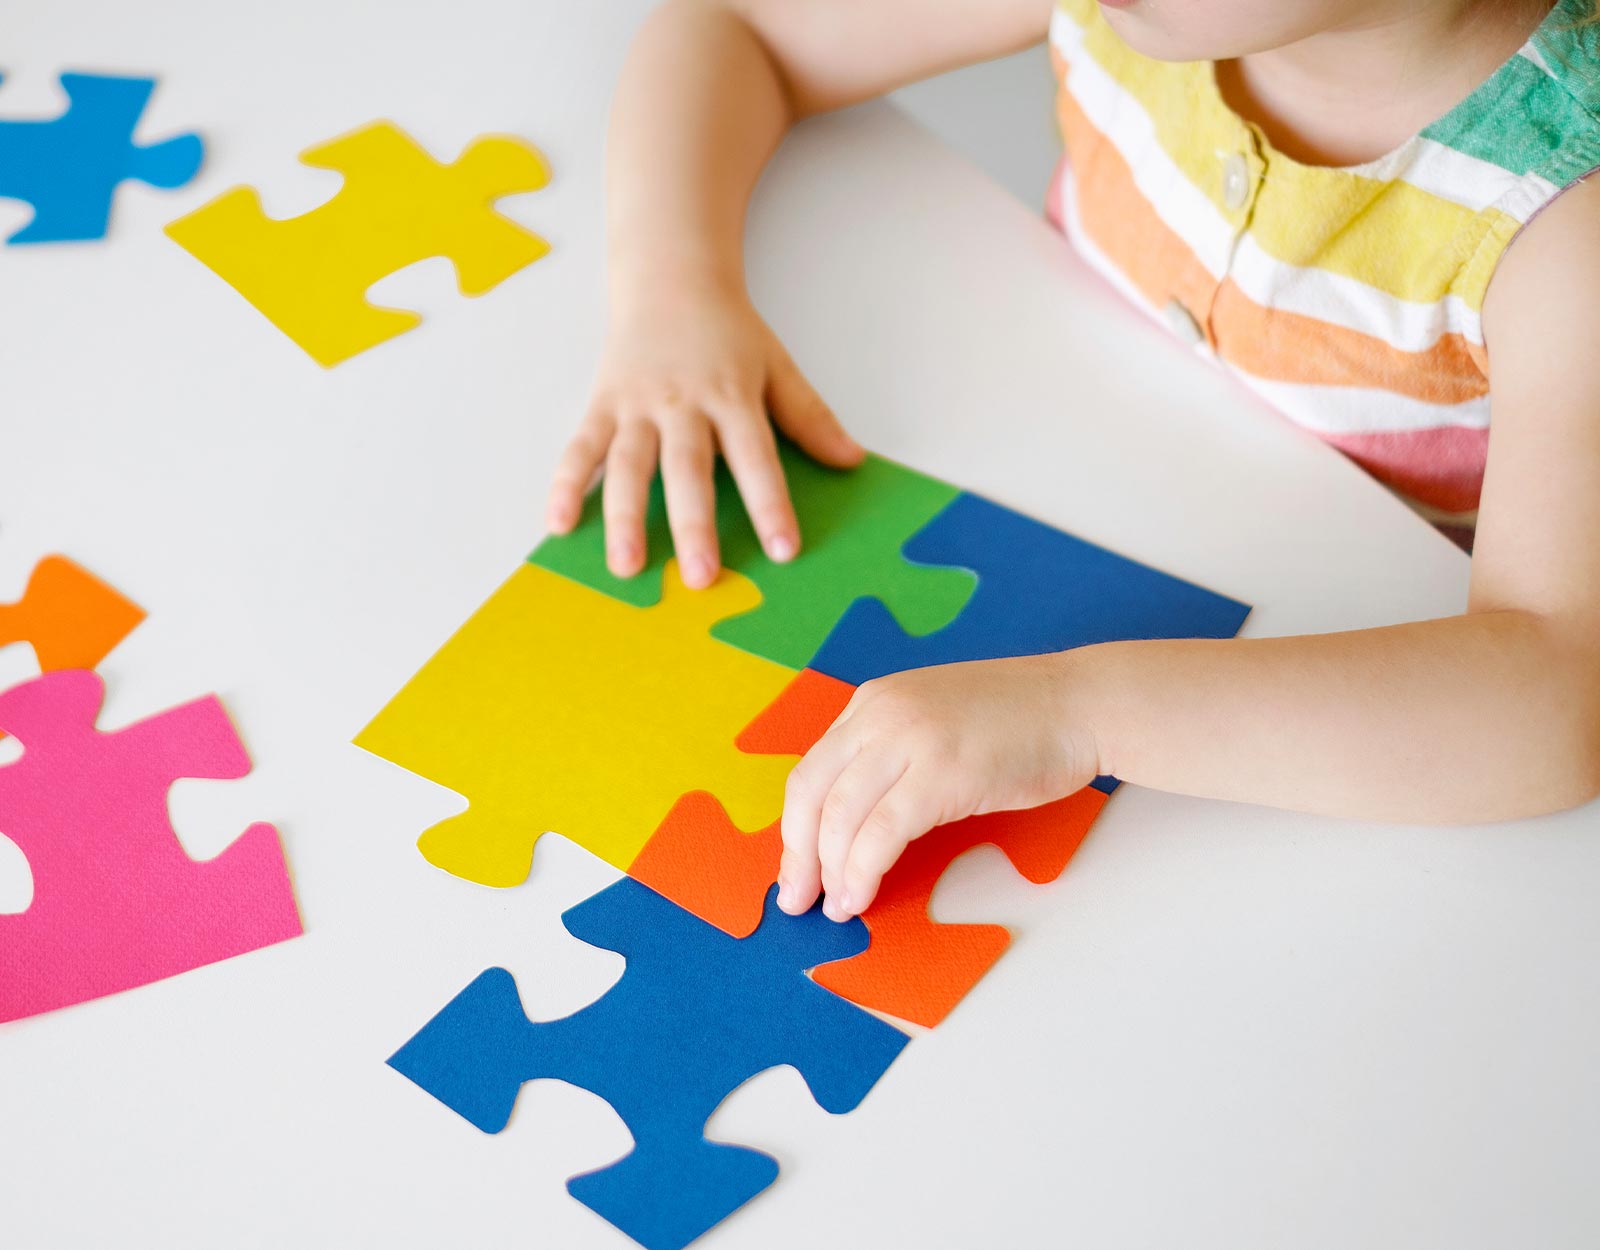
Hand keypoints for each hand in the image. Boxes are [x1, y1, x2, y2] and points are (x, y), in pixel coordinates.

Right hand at [544, 278, 863, 587]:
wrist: (668, 277)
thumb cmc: (727, 331)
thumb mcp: (776, 365)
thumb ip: (809, 416)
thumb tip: (851, 460)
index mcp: (732, 396)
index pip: (755, 457)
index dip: (770, 504)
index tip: (783, 550)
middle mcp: (682, 403)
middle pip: (688, 470)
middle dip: (693, 525)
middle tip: (700, 577)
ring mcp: (636, 405)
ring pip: (629, 465)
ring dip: (626, 517)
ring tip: (627, 566)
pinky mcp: (601, 405)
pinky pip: (581, 448)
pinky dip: (566, 484)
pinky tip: (558, 523)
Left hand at [776, 653, 1101, 920]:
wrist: (1079, 704)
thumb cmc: (1018, 722)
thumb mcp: (932, 721)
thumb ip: (889, 754)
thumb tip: (852, 822)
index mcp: (872, 702)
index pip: (811, 770)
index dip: (795, 827)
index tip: (796, 868)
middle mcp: (880, 715)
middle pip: (811, 794)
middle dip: (797, 855)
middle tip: (796, 899)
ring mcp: (910, 740)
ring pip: (841, 817)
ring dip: (831, 872)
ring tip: (836, 907)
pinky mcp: (941, 773)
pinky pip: (881, 833)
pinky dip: (863, 871)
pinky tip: (862, 895)